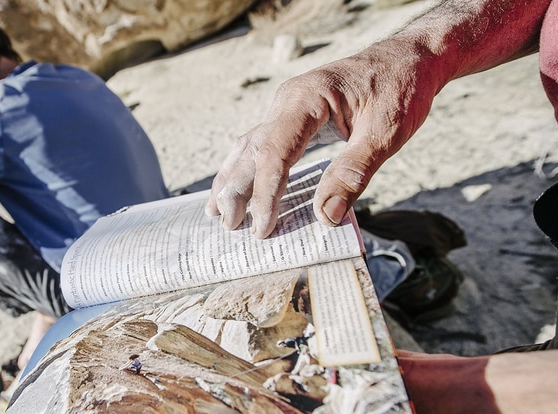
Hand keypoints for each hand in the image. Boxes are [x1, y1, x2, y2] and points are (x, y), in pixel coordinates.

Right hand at [205, 42, 441, 237]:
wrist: (409, 58)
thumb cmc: (400, 89)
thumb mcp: (386, 132)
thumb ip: (353, 173)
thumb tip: (326, 218)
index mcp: (308, 99)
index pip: (275, 152)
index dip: (266, 193)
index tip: (263, 227)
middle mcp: (289, 101)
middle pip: (252, 150)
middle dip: (236, 190)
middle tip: (229, 226)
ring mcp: (287, 108)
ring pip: (249, 146)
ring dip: (232, 179)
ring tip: (216, 211)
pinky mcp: (294, 117)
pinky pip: (262, 144)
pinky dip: (246, 168)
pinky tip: (236, 185)